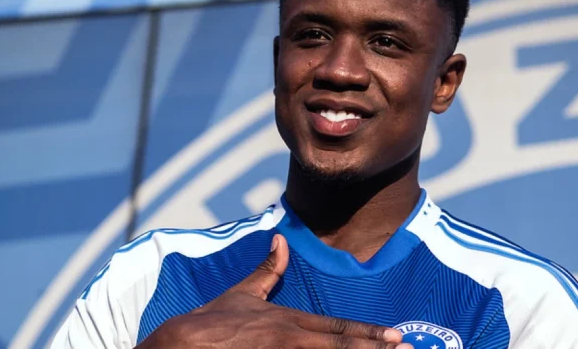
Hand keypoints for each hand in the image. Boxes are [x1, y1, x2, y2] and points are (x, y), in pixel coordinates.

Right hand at [136, 234, 411, 348]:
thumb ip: (267, 270)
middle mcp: (290, 338)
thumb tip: (281, 239)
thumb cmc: (212, 321)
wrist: (181, 343)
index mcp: (289, 321)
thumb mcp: (242, 293)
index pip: (338, 328)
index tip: (397, 337)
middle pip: (342, 346)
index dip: (369, 334)